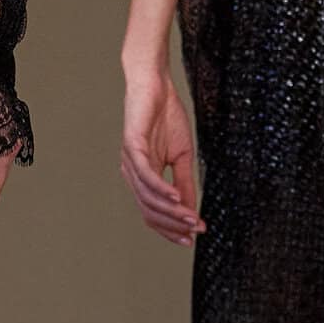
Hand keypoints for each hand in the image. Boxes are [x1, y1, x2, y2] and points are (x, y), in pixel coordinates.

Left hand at [121, 67, 204, 245]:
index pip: (152, 212)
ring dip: (171, 211)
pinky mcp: (132, 145)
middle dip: (172, 225)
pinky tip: (176, 197)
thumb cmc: (167, 117)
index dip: (171, 228)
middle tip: (194, 232)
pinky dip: (161, 188)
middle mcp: (132, 173)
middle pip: (149, 210)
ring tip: (190, 219)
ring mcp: (130, 160)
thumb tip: (190, 209)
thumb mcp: (182, 155)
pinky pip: (146, 174)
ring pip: (148, 196)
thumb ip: (184, 182)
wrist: (156, 85)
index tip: (192, 237)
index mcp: (142, 177)